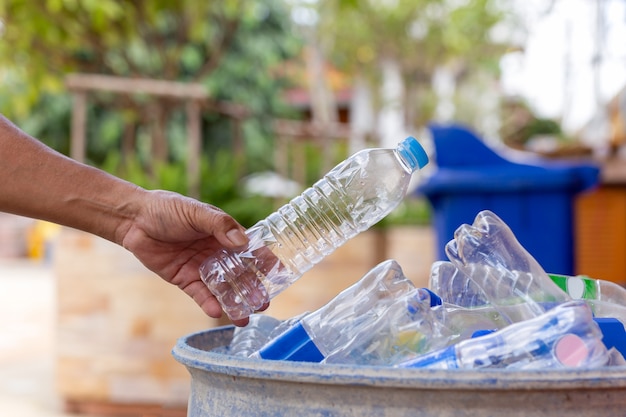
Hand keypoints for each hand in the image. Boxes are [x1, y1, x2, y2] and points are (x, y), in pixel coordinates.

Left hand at [119, 189, 262, 325]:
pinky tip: (218, 312)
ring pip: (222, 288)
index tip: (280, 274)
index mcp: (224, 234)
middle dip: (252, 289)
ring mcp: (201, 267)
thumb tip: (242, 242)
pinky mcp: (184, 279)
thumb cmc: (167, 208)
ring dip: (234, 302)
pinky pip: (200, 294)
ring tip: (245, 317)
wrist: (134, 220)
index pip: (250, 249)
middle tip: (263, 304)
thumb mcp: (196, 212)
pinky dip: (209, 303)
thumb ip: (219, 225)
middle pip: (240, 274)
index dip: (265, 261)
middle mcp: (217, 253)